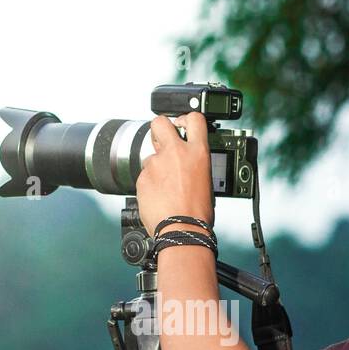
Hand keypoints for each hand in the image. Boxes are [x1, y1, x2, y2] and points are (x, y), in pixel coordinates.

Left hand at [135, 112, 214, 236]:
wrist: (182, 230)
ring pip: (150, 157)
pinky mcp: (142, 178)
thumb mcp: (207, 181)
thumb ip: (194, 163)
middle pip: (159, 122)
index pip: (194, 119)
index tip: (183, 125)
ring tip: (165, 187)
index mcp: (197, 153)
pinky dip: (149, 185)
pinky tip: (158, 197)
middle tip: (163, 141)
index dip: (186, 119)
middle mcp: (175, 153)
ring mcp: (156, 164)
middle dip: (160, 128)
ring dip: (156, 167)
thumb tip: (188, 162)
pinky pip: (144, 176)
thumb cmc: (198, 213)